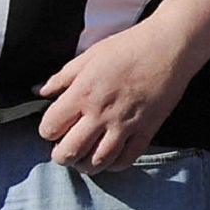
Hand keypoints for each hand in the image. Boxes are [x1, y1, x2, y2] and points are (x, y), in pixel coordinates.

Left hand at [36, 19, 192, 172]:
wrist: (171, 45)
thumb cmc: (130, 46)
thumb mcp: (89, 55)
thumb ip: (61, 77)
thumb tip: (38, 91)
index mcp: (82, 93)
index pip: (49, 128)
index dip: (49, 130)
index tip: (57, 125)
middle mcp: (101, 113)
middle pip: (68, 153)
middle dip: (62, 155)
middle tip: (67, 147)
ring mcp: (125, 124)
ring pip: (96, 162)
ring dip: (86, 164)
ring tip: (86, 155)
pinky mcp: (147, 129)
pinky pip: (126, 160)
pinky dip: (114, 164)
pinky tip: (111, 155)